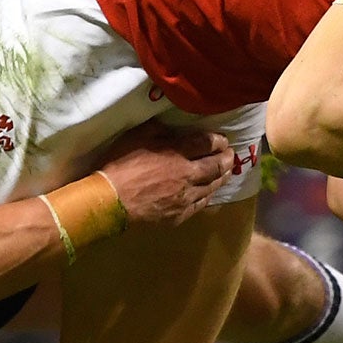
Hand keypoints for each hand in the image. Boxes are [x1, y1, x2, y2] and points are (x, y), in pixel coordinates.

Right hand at [99, 126, 236, 226]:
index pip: (207, 143)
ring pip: (212, 187)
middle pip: (216, 166)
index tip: (222, 139)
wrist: (111, 200)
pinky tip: (209, 192)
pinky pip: (200, 205)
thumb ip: (160, 129)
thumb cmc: (121, 163)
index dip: (218, 140)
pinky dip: (208, 196)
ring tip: (225, 173)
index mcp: (178, 153)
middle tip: (231, 155)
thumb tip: (173, 127)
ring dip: (221, 178)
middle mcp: (188, 175)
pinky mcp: (179, 215)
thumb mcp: (138, 136)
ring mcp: (185, 197)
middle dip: (227, 159)